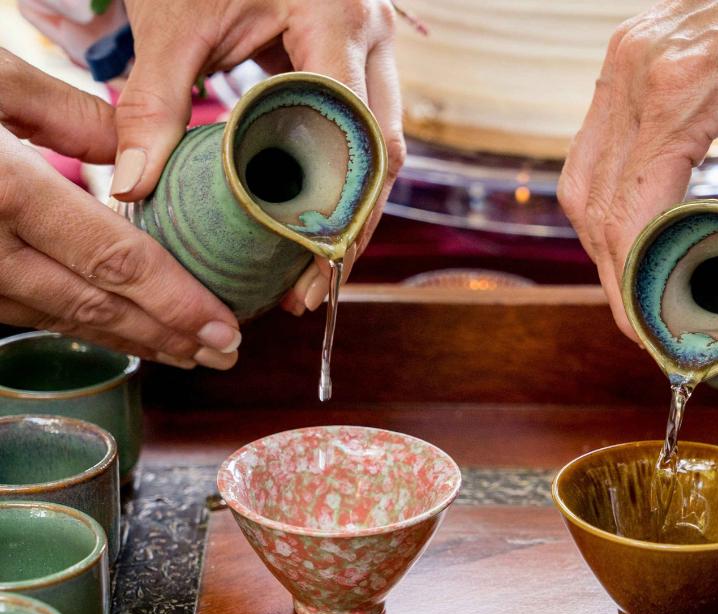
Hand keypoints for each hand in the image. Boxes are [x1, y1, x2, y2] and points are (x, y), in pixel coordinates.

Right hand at [0, 52, 239, 368]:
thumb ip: (66, 114)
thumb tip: (137, 151)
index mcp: (1, 189)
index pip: (113, 261)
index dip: (176, 302)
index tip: (226, 328)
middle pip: (95, 307)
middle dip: (167, 337)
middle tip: (225, 355)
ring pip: (59, 320)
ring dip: (130, 340)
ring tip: (187, 351)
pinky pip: (23, 311)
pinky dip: (79, 324)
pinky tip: (118, 329)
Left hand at [112, 0, 404, 314]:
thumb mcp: (176, 22)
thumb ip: (156, 100)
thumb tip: (136, 185)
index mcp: (338, 17)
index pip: (356, 129)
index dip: (340, 204)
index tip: (307, 261)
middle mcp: (372, 36)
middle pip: (384, 152)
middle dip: (353, 226)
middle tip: (312, 286)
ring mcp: (373, 49)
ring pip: (383, 149)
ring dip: (353, 213)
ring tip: (314, 271)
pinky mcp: (358, 63)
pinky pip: (365, 134)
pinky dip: (342, 183)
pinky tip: (312, 223)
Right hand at [558, 0, 717, 337]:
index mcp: (685, 84)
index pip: (630, 210)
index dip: (634, 283)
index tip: (653, 331)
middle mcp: (634, 70)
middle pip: (592, 203)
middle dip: (615, 274)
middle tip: (647, 323)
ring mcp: (620, 61)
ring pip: (580, 179)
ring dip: (603, 240)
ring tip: (640, 286)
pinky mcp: (623, 61)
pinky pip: (592, 148)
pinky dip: (607, 200)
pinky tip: (638, 229)